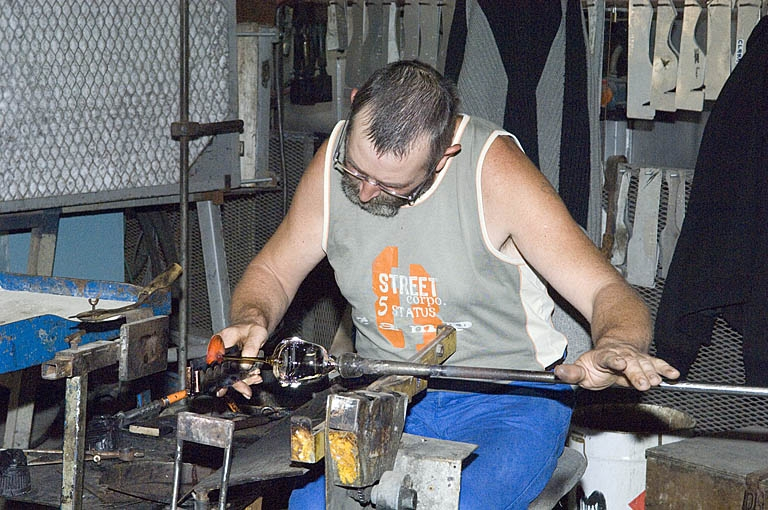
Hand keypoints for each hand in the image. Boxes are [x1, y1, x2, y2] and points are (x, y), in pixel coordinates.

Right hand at [214, 323, 269, 398]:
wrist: (253, 325)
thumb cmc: (252, 327)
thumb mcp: (256, 334)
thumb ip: (251, 348)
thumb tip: (245, 365)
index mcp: (219, 343)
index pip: (218, 365)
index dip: (227, 377)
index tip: (238, 383)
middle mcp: (217, 351)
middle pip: (222, 374)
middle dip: (237, 383)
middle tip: (248, 389)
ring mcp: (222, 358)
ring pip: (229, 376)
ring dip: (243, 381)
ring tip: (255, 378)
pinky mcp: (228, 362)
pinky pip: (234, 374)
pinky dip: (244, 378)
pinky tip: (253, 377)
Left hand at [553, 341, 679, 390]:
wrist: (615, 347)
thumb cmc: (598, 363)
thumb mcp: (582, 368)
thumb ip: (572, 373)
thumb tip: (558, 373)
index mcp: (604, 356)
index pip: (608, 358)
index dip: (613, 360)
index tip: (619, 363)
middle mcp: (622, 355)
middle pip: (630, 363)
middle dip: (637, 372)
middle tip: (643, 383)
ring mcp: (635, 357)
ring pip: (645, 364)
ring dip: (652, 372)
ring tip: (656, 381)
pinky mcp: (647, 361)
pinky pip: (657, 364)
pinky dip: (666, 369)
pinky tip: (673, 374)